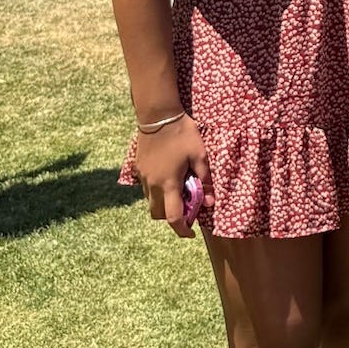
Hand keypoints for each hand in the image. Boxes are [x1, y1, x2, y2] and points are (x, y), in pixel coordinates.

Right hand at [133, 116, 209, 237]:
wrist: (157, 115)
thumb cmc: (182, 133)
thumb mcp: (200, 155)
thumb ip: (205, 180)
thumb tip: (210, 202)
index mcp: (168, 183)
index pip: (172, 217)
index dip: (182, 229)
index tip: (191, 233)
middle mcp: (153, 184)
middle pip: (158, 214)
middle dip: (172, 217)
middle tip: (188, 207)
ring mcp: (143, 176)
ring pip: (151, 202)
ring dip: (164, 203)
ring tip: (180, 190)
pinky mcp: (139, 168)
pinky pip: (147, 189)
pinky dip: (158, 192)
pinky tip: (170, 177)